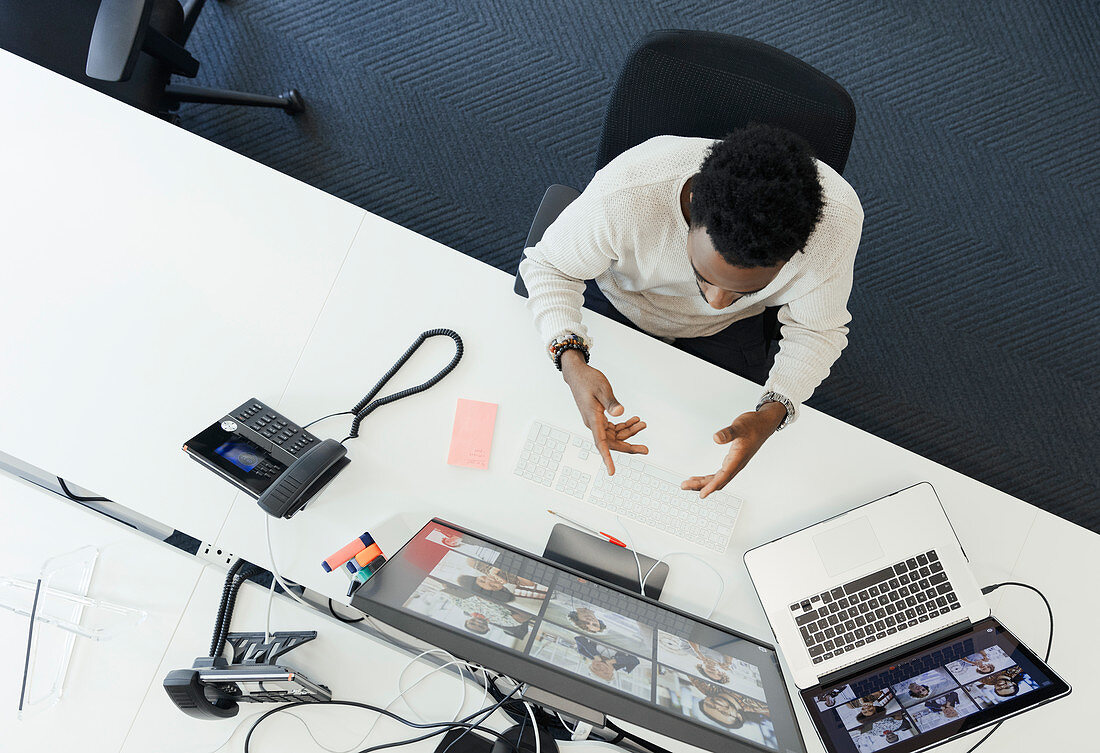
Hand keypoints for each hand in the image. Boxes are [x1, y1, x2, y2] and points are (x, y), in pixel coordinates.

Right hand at [560, 349, 647, 473]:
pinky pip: (613, 427)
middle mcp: (593, 424)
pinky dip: (624, 425)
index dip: (607, 458)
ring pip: (614, 435)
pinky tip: (634, 419)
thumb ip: (611, 402)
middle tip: (646, 449)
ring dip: (629, 431)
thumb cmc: (588, 380)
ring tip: (642, 424)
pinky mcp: (599, 418)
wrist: (577, 374)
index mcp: (593, 419)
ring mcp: (596, 422)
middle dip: (629, 446)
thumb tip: (620, 413)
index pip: (601, 443)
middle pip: (612, 442)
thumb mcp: (603, 389)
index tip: (612, 472)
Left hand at [681, 403, 784, 497]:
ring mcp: (734, 463)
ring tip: (687, 484)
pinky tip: (699, 478)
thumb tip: (716, 438)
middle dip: (701, 485)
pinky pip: (719, 474)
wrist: (764, 424)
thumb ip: (728, 433)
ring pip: (717, 479)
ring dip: (703, 483)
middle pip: (718, 481)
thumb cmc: (754, 425)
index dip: (712, 486)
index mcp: (738, 458)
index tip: (702, 494)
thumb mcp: (739, 426)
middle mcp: (736, 464)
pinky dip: (709, 478)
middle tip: (684, 486)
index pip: (723, 476)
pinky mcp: (732, 460)